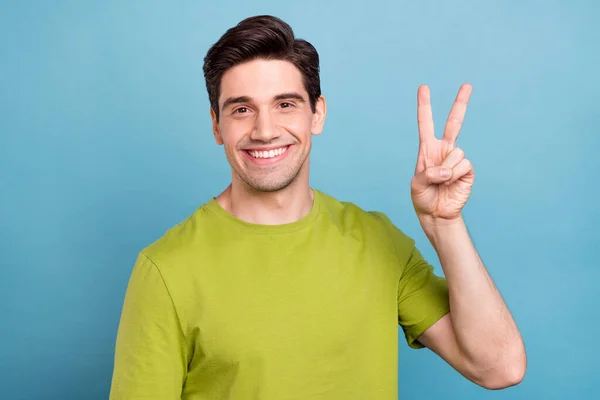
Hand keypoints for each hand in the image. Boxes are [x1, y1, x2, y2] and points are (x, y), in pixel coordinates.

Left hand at [411, 83, 474, 224]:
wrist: (437, 214)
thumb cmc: (423, 198)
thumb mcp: (416, 185)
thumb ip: (428, 174)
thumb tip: (447, 170)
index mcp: (428, 149)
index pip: (425, 123)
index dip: (424, 106)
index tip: (423, 87)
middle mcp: (444, 150)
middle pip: (454, 122)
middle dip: (461, 103)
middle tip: (467, 85)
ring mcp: (456, 159)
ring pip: (456, 152)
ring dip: (446, 169)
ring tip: (441, 181)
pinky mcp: (467, 170)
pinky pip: (463, 164)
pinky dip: (454, 174)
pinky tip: (451, 183)